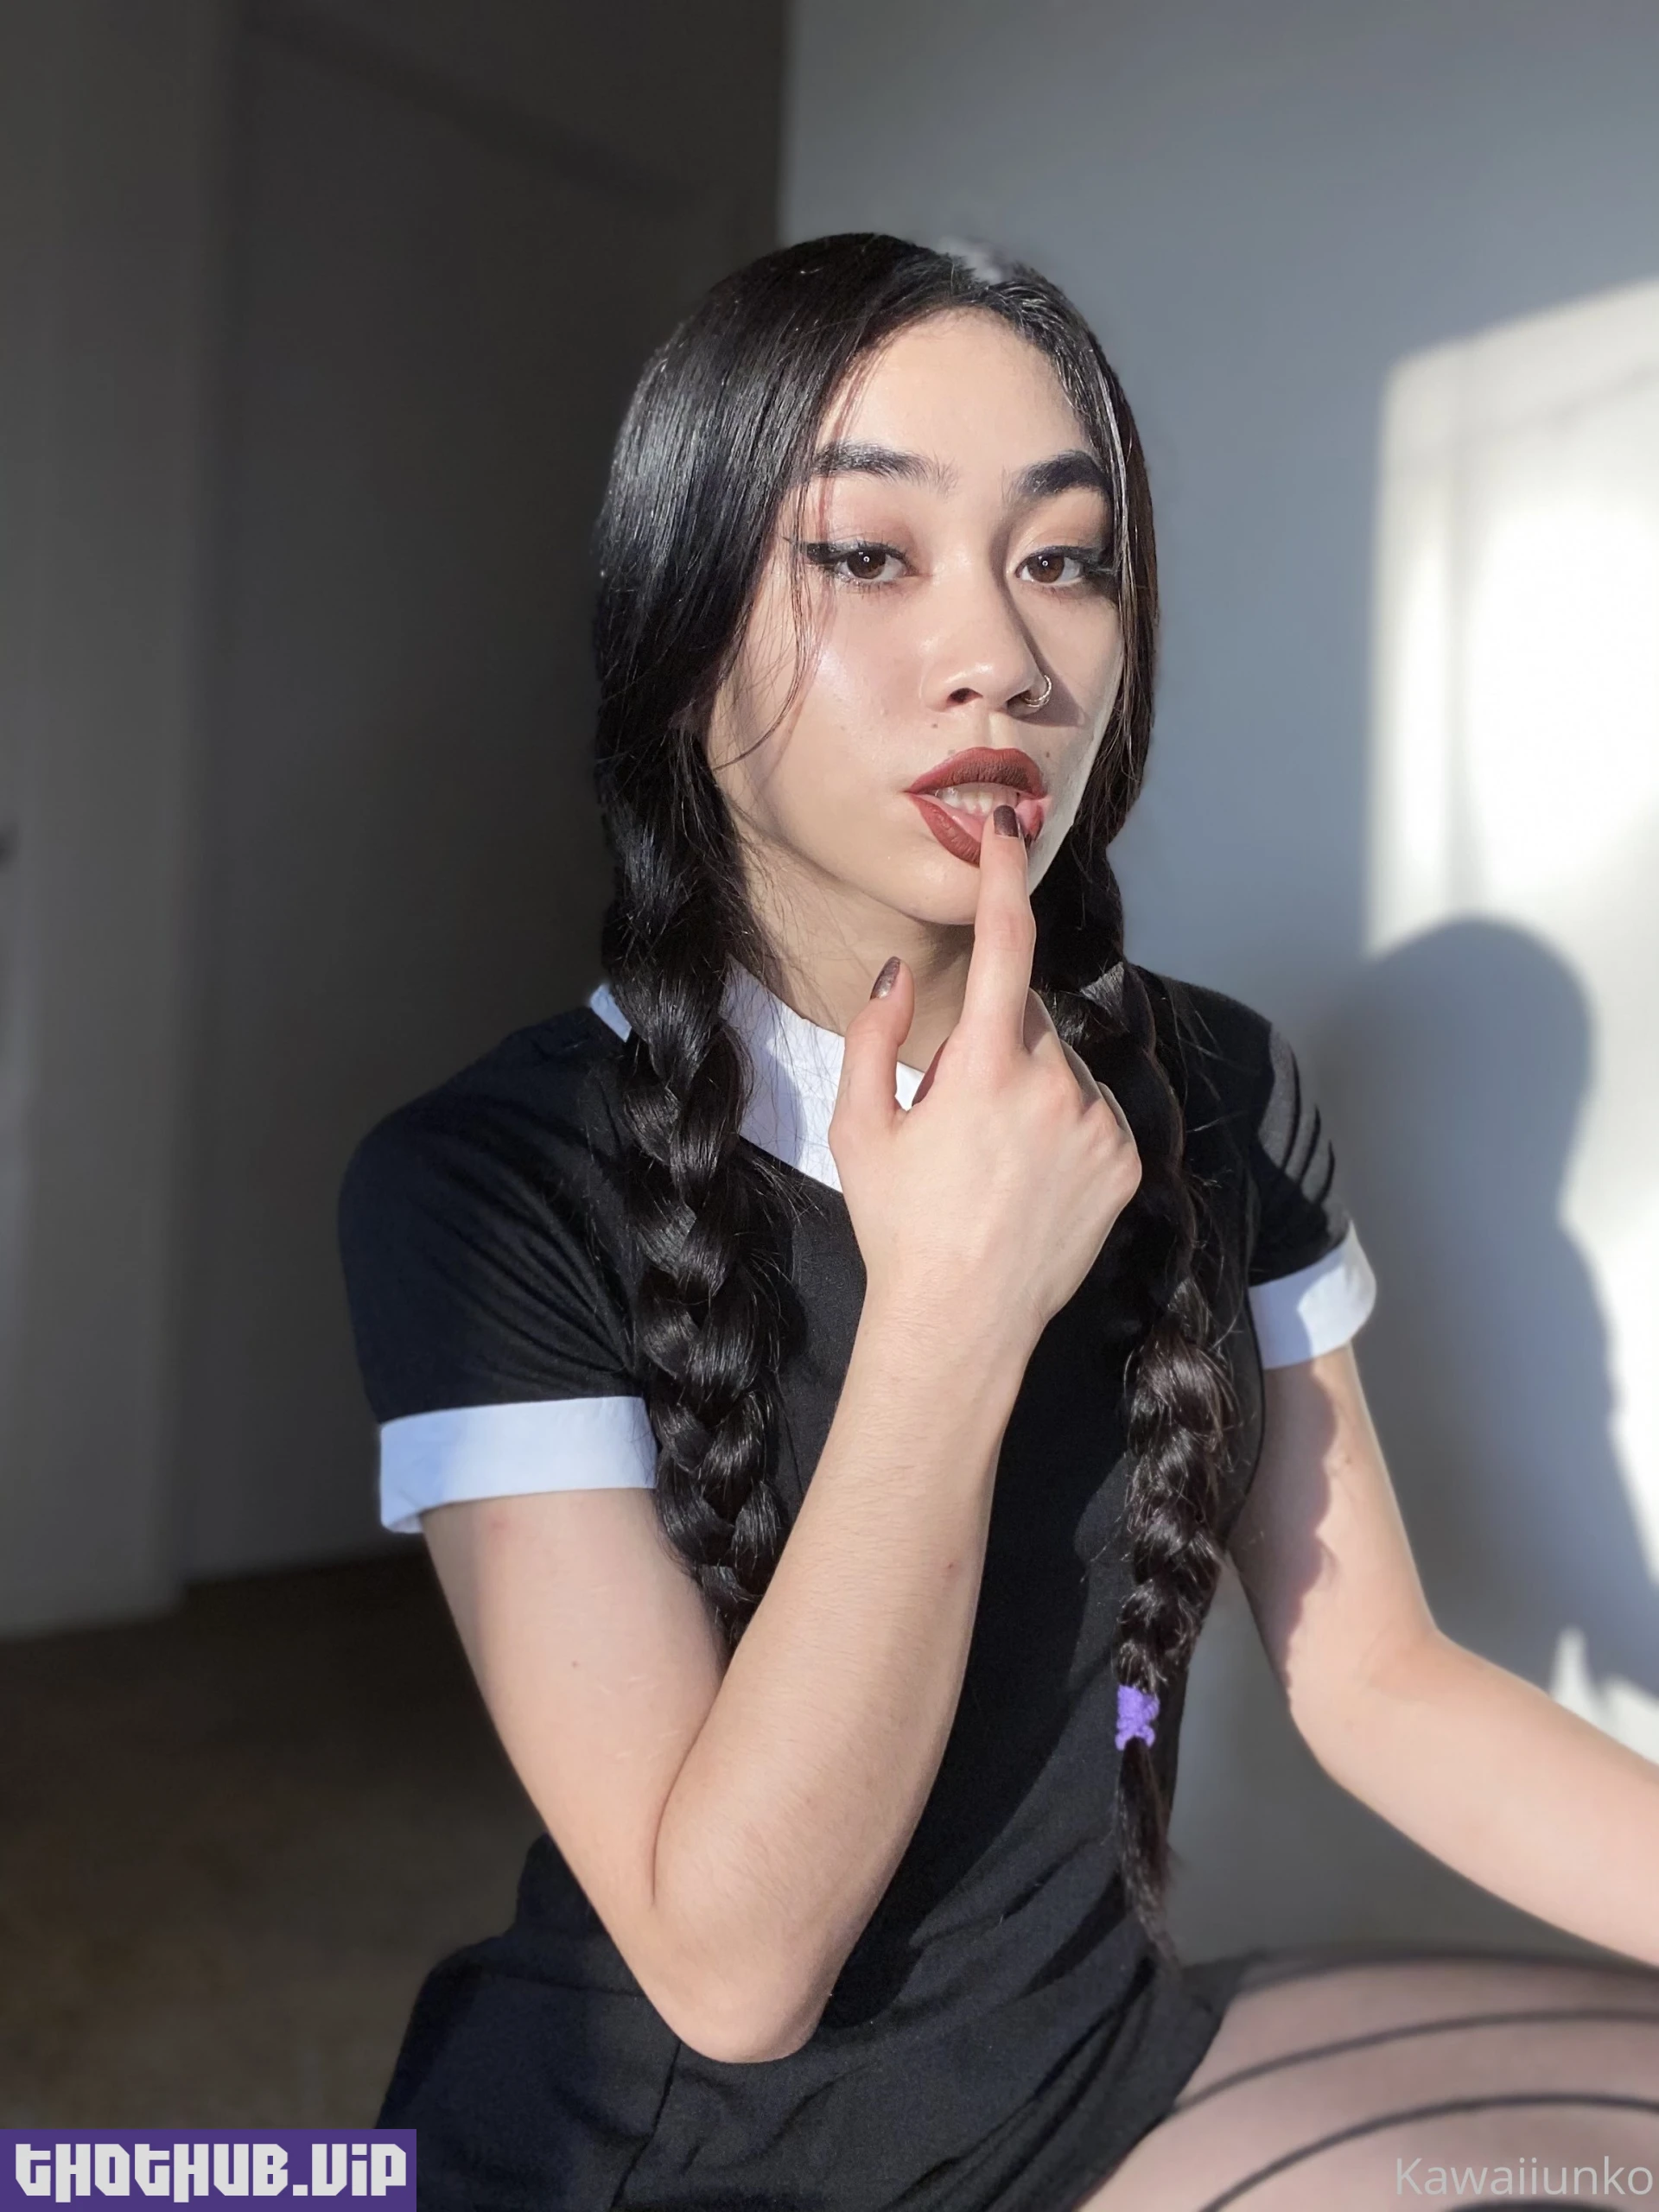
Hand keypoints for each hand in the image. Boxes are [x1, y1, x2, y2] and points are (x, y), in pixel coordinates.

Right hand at [828, 807, 1141, 1359]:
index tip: (1006, 830)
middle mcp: (1054, 1085)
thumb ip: (873, 1037)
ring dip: (1032, 1092)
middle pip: (1026, 1022)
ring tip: (995, 1167)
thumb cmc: (900, 1227)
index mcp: (985, 1068)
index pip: (1005, 943)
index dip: (1004, 876)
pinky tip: (1031, 1182)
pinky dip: (1066, 1129)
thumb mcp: (858, 1128)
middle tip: (956, 1121)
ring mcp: (1098, 1125)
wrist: (963, 1323)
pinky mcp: (1126, 1161)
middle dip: (993, 1049)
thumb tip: (894, 977)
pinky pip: (1094, 1114)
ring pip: (1062, 1069)